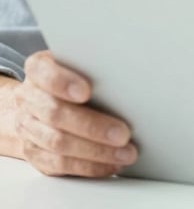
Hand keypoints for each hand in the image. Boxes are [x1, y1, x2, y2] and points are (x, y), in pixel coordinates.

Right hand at [14, 50, 136, 176]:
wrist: (38, 98)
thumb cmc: (71, 74)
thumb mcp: (79, 60)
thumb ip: (95, 63)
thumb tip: (131, 71)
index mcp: (38, 69)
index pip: (44, 72)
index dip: (63, 82)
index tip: (86, 91)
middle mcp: (29, 99)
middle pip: (55, 114)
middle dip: (92, 126)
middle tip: (123, 133)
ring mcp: (29, 128)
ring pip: (58, 144)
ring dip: (96, 151)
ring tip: (125, 153)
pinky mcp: (35, 154)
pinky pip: (60, 165)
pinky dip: (88, 166)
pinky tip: (111, 164)